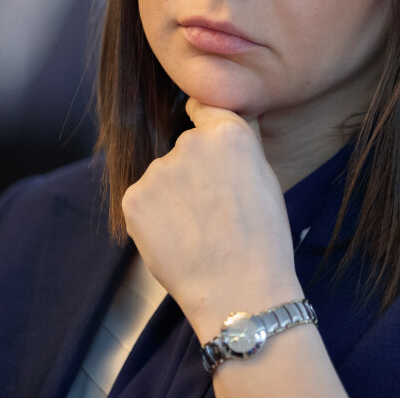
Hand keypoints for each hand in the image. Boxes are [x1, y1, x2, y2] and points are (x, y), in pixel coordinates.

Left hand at [121, 98, 303, 339]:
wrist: (240, 291)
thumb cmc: (263, 238)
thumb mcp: (266, 177)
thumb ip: (241, 142)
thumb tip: (222, 114)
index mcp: (228, 132)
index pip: (204, 109)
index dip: (207, 133)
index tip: (211, 156)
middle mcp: (189, 142)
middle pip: (184, 149)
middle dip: (193, 172)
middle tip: (214, 211)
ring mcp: (158, 170)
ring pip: (163, 177)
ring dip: (172, 197)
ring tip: (198, 232)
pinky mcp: (133, 198)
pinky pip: (144, 201)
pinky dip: (154, 218)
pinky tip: (178, 240)